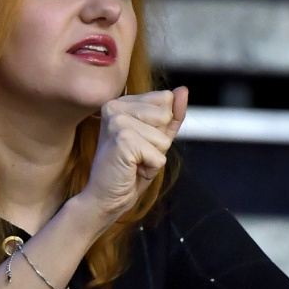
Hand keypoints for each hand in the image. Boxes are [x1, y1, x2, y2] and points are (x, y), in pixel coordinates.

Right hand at [82, 86, 187, 220]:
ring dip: (154, 156)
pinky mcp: (122, 139)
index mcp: (122, 102)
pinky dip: (151, 168)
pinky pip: (159, 155)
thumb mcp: (156, 138)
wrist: (106, 197)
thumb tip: (182, 90)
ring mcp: (117, 121)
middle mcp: (115, 106)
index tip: (140, 141)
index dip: (161, 126)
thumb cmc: (129, 169)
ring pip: (163, 137)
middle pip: (166, 115)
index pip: (165, 99)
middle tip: (137, 154)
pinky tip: (132, 169)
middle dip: (159, 142)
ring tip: (134, 162)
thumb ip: (171, 114)